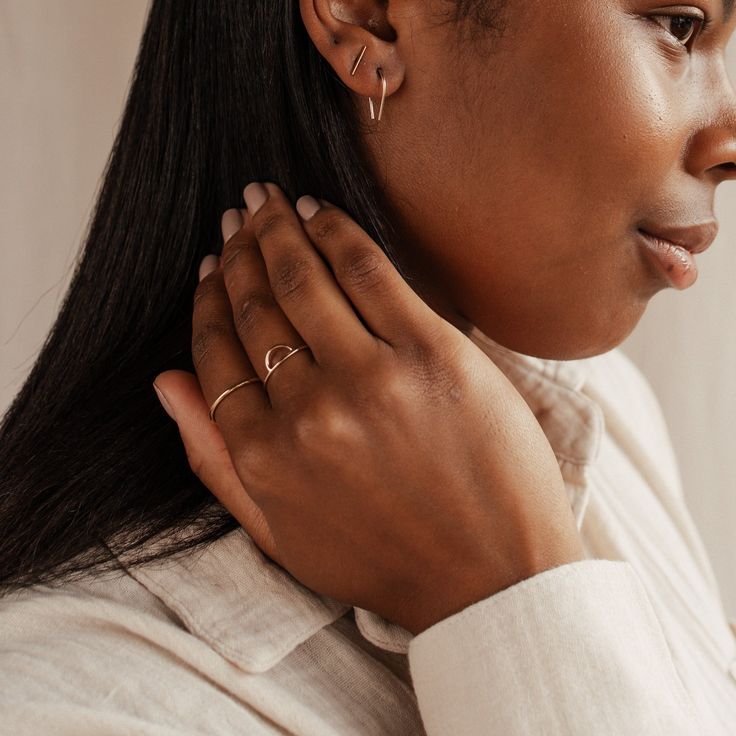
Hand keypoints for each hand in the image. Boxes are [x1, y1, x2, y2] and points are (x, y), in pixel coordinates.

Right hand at [153, 182, 584, 635]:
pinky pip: (368, 271)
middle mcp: (307, 413)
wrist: (490, 578)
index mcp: (263, 457)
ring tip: (267, 200)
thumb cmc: (385, 560)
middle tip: (236, 213)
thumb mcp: (280, 533)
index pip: (217, 354)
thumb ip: (213, 462)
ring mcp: (370, 380)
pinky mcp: (431, 354)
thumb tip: (166, 382)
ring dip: (277, 230)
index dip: (209, 301)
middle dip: (239, 251)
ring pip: (303, 280)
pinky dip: (336, 231)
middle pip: (256, 308)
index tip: (212, 267)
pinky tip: (318, 211)